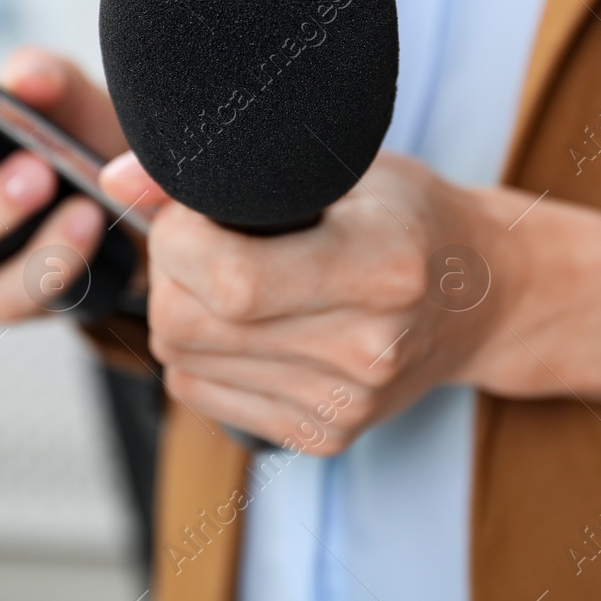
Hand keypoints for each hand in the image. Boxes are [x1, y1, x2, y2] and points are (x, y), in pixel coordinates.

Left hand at [116, 150, 600, 453]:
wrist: (481, 297)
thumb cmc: (407, 213)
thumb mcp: (338, 164)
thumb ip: (230, 168)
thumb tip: (118, 180)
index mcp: (385, 267)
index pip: (234, 281)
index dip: (180, 238)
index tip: (190, 207)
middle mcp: (369, 349)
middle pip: (190, 326)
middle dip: (168, 273)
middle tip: (200, 237)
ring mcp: (346, 403)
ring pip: (182, 363)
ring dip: (178, 311)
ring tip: (227, 273)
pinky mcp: (324, 435)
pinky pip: (199, 394)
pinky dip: (197, 351)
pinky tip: (242, 320)